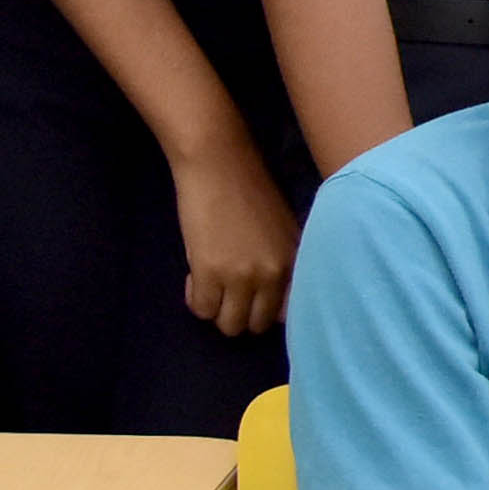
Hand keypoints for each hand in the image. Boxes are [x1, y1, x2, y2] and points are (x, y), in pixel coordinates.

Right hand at [169, 138, 299, 337]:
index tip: (253, 299)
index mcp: (294, 263)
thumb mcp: (282, 231)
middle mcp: (273, 275)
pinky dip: (195, 298)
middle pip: (256, 325)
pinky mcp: (208, 272)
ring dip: (217, 309)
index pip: (289, 315)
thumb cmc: (250, 190)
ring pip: (228, 325)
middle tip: (227, 292)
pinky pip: (201, 309)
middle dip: (240, 313)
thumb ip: (283, 265)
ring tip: (210, 284)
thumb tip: (276, 304)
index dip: (266, 310)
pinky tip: (194, 276)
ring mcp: (241, 276)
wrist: (219, 164)